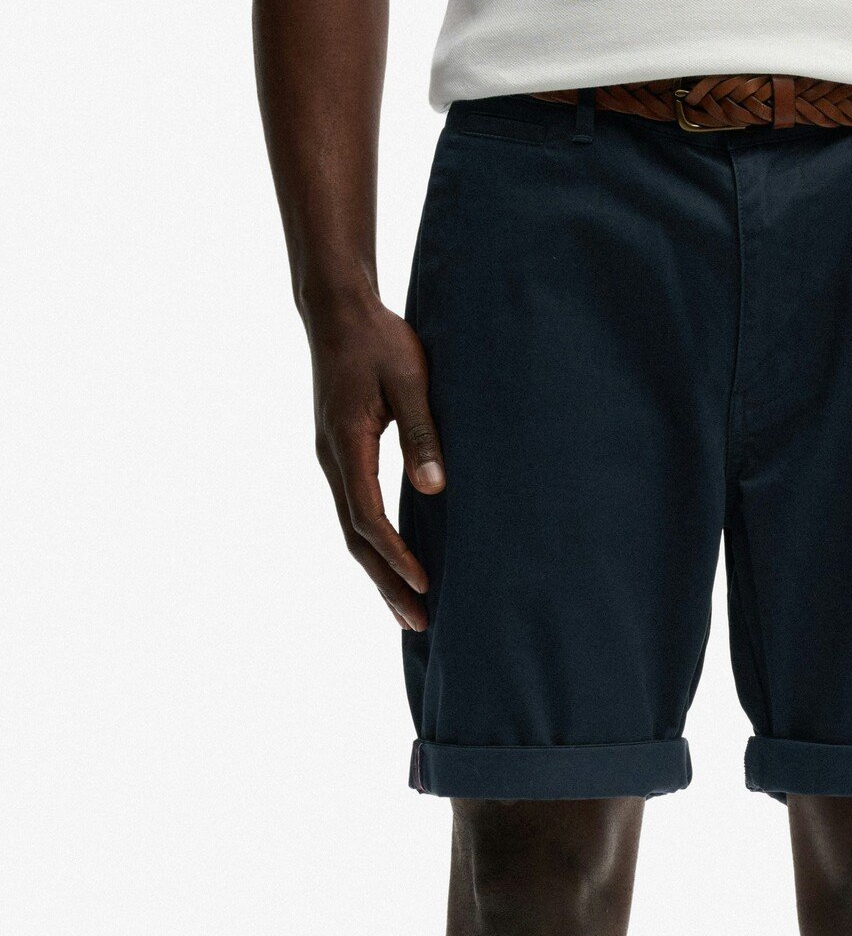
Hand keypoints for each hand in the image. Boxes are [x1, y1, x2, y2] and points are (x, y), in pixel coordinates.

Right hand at [306, 294, 445, 630]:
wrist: (338, 312)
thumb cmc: (378, 340)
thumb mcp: (409, 378)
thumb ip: (423, 432)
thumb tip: (434, 488)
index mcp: (347, 444)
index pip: (368, 516)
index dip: (396, 555)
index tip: (424, 583)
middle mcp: (332, 460)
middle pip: (356, 539)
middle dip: (386, 584)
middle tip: (417, 622)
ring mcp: (334, 461)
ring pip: (353, 532)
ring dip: (379, 574)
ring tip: (408, 612)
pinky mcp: (342, 458)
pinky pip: (355, 515)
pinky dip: (374, 549)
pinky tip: (394, 568)